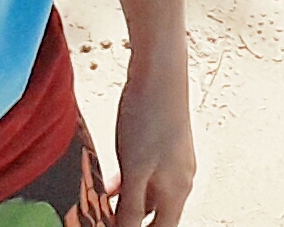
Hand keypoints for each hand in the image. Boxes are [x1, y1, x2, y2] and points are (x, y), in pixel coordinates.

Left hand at [110, 49, 196, 226]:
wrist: (159, 71)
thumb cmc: (149, 117)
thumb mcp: (135, 170)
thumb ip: (131, 208)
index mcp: (178, 191)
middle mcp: (181, 178)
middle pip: (157, 216)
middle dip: (132, 222)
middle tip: (105, 218)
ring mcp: (174, 160)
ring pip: (150, 194)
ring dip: (128, 203)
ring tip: (102, 203)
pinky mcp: (164, 144)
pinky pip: (147, 174)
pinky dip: (130, 182)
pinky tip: (111, 179)